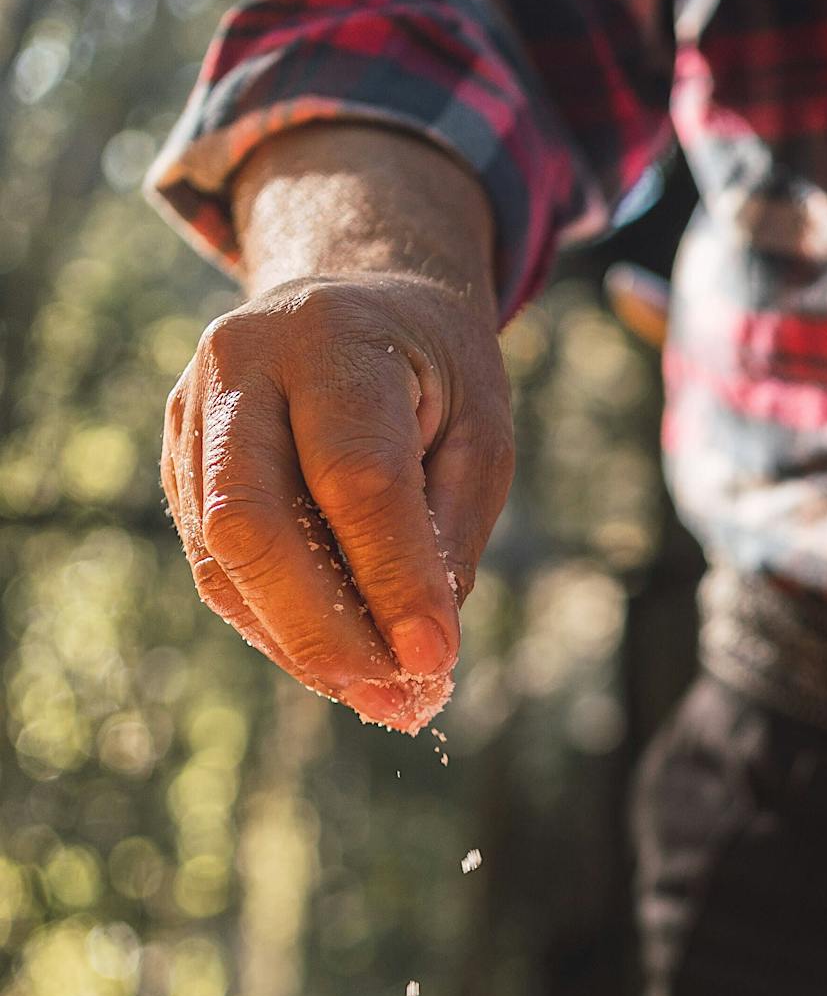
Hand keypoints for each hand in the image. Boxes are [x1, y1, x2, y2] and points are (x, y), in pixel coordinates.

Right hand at [161, 273, 513, 731]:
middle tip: (396, 699)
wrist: (350, 296)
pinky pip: (215, 565)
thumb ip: (451, 527)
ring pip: (223, 556)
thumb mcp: (480, 427)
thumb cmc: (433, 368)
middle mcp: (239, 368)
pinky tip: (338, 661)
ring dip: (300, 643)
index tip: (437, 658)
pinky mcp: (177, 463)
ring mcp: (191, 415)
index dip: (394, 577)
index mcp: (331, 338)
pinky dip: (276, 625)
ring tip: (381, 699)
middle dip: (324, 627)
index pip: (356, 475)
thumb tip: (424, 648)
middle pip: (255, 521)